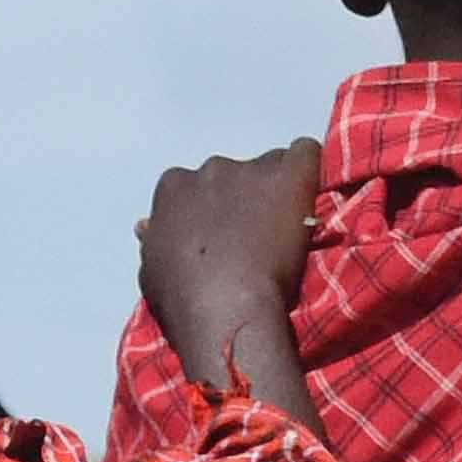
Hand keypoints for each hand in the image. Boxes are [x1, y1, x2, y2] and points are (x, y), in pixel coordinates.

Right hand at [140, 144, 327, 422]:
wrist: (226, 307)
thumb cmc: (183, 299)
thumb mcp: (153, 271)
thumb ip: (157, 242)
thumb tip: (149, 227)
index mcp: (173, 189)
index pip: (194, 185)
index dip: (212, 209)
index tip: (223, 234)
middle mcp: (208, 170)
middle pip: (234, 175)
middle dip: (245, 198)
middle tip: (258, 236)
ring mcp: (249, 170)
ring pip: (271, 168)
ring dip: (277, 191)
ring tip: (290, 227)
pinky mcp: (288, 176)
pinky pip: (306, 154)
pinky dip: (309, 172)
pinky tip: (312, 196)